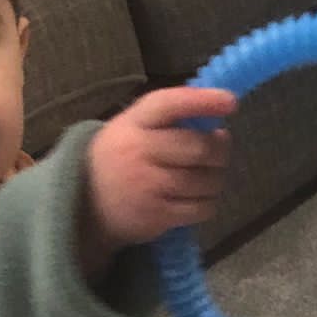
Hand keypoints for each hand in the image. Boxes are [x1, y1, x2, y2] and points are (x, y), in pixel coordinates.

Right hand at [82, 86, 235, 265]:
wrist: (86, 203)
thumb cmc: (120, 157)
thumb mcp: (133, 127)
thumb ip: (170, 118)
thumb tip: (219, 115)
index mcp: (135, 122)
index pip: (170, 104)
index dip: (202, 101)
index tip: (231, 101)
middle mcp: (140, 151)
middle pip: (198, 147)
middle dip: (220, 150)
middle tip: (219, 151)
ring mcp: (148, 185)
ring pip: (205, 180)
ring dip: (216, 179)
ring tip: (207, 176)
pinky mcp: (157, 215)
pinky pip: (201, 208)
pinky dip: (208, 203)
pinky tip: (198, 198)